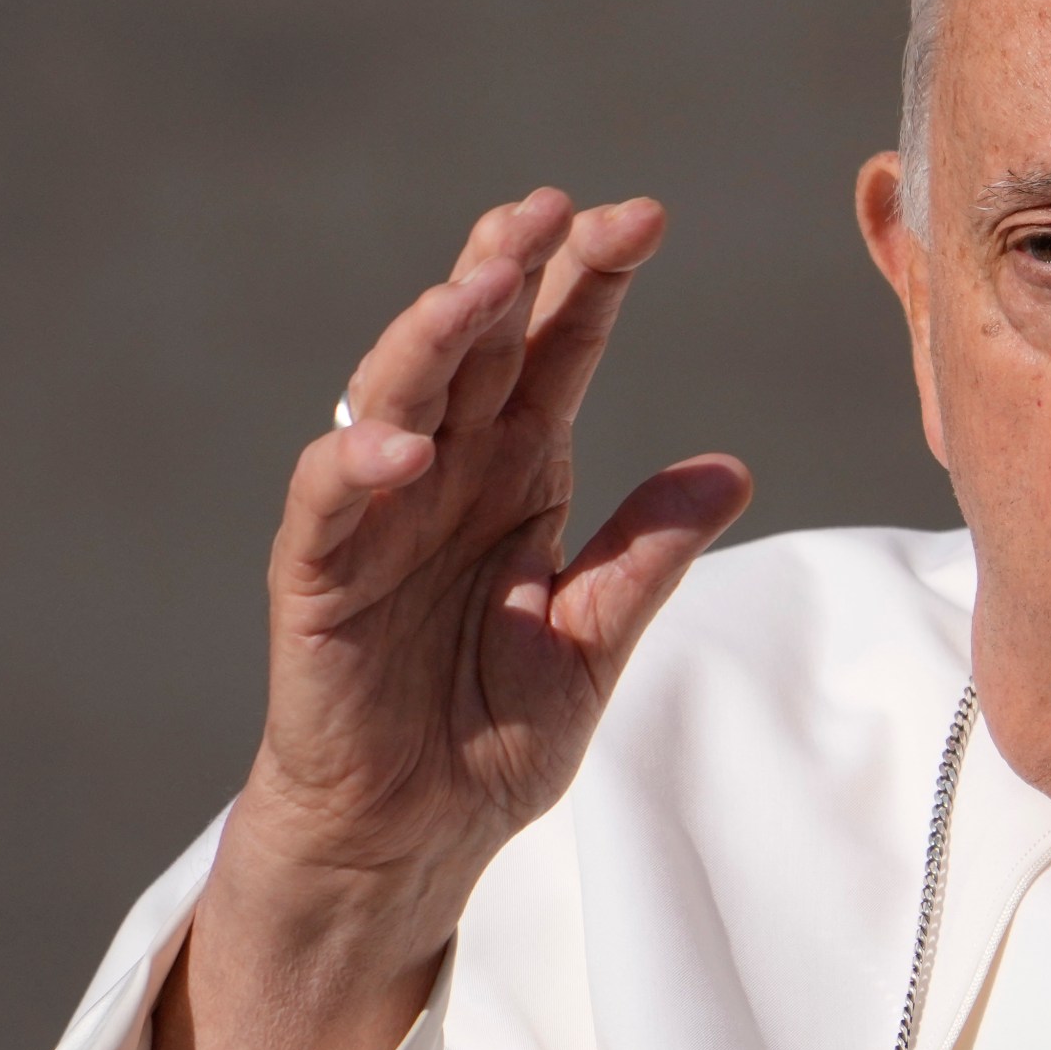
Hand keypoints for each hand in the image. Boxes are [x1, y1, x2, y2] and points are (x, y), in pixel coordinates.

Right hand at [240, 187, 750, 919]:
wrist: (412, 841)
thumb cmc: (490, 738)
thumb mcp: (593, 641)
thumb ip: (647, 554)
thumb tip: (732, 467)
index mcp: (518, 473)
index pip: (555, 351)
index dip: (592, 282)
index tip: (644, 217)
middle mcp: (447, 473)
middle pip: (478, 343)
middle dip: (513, 267)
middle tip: (558, 207)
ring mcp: (376, 517)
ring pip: (396, 392)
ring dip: (434, 332)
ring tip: (481, 282)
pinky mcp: (318, 578)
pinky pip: (329, 503)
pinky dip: (359, 464)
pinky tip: (404, 442)